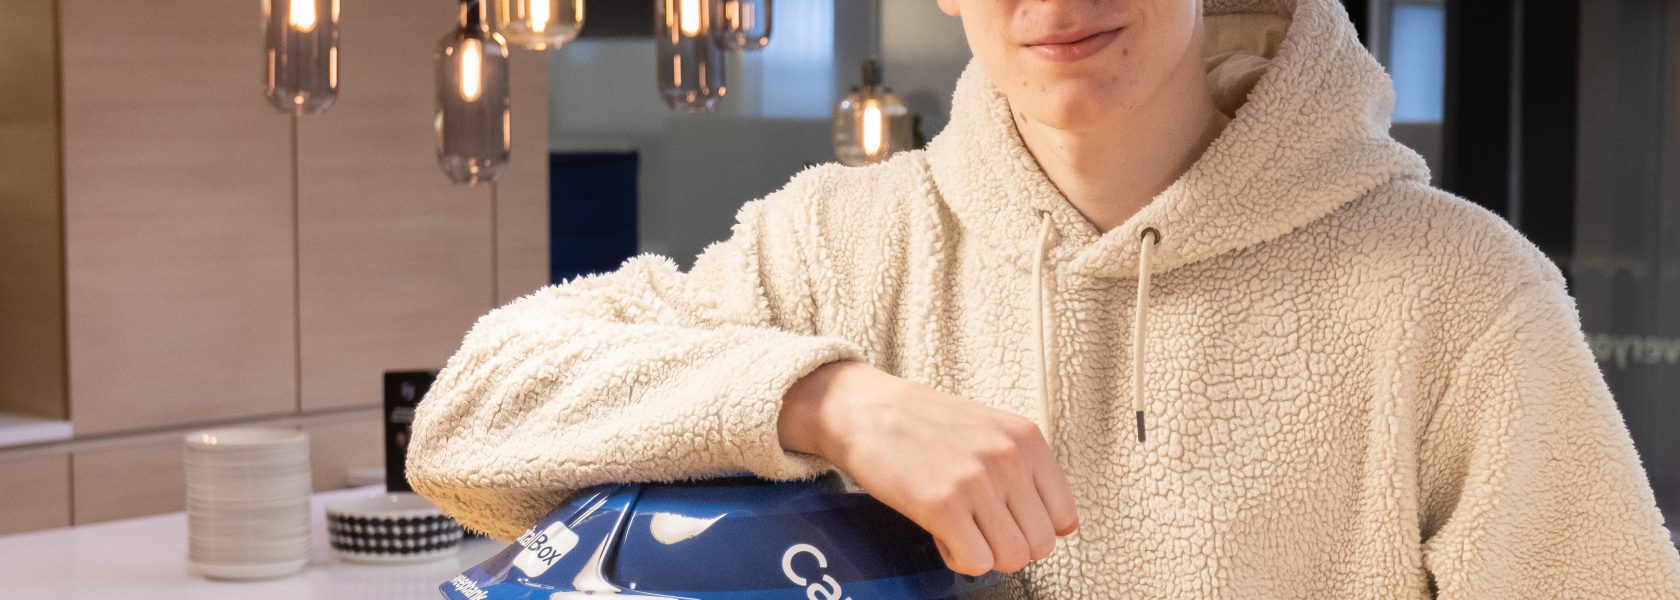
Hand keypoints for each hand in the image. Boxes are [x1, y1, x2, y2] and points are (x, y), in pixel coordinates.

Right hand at [779, 362, 1079, 575]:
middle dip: (1008, 545)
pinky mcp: (942, 504)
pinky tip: (941, 534)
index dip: (1032, 530)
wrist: (864, 410)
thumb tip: (1057, 525)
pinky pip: (975, 562)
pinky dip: (957, 558)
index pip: (1064, 518)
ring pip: (1012, 558)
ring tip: (958, 529)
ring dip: (983, 554)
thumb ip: (1024, 469)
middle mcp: (1007, 457)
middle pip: (1041, 544)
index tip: (1006, 522)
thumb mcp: (990, 429)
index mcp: (1026, 439)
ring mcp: (975, 480)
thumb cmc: (922, 423)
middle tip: (977, 528)